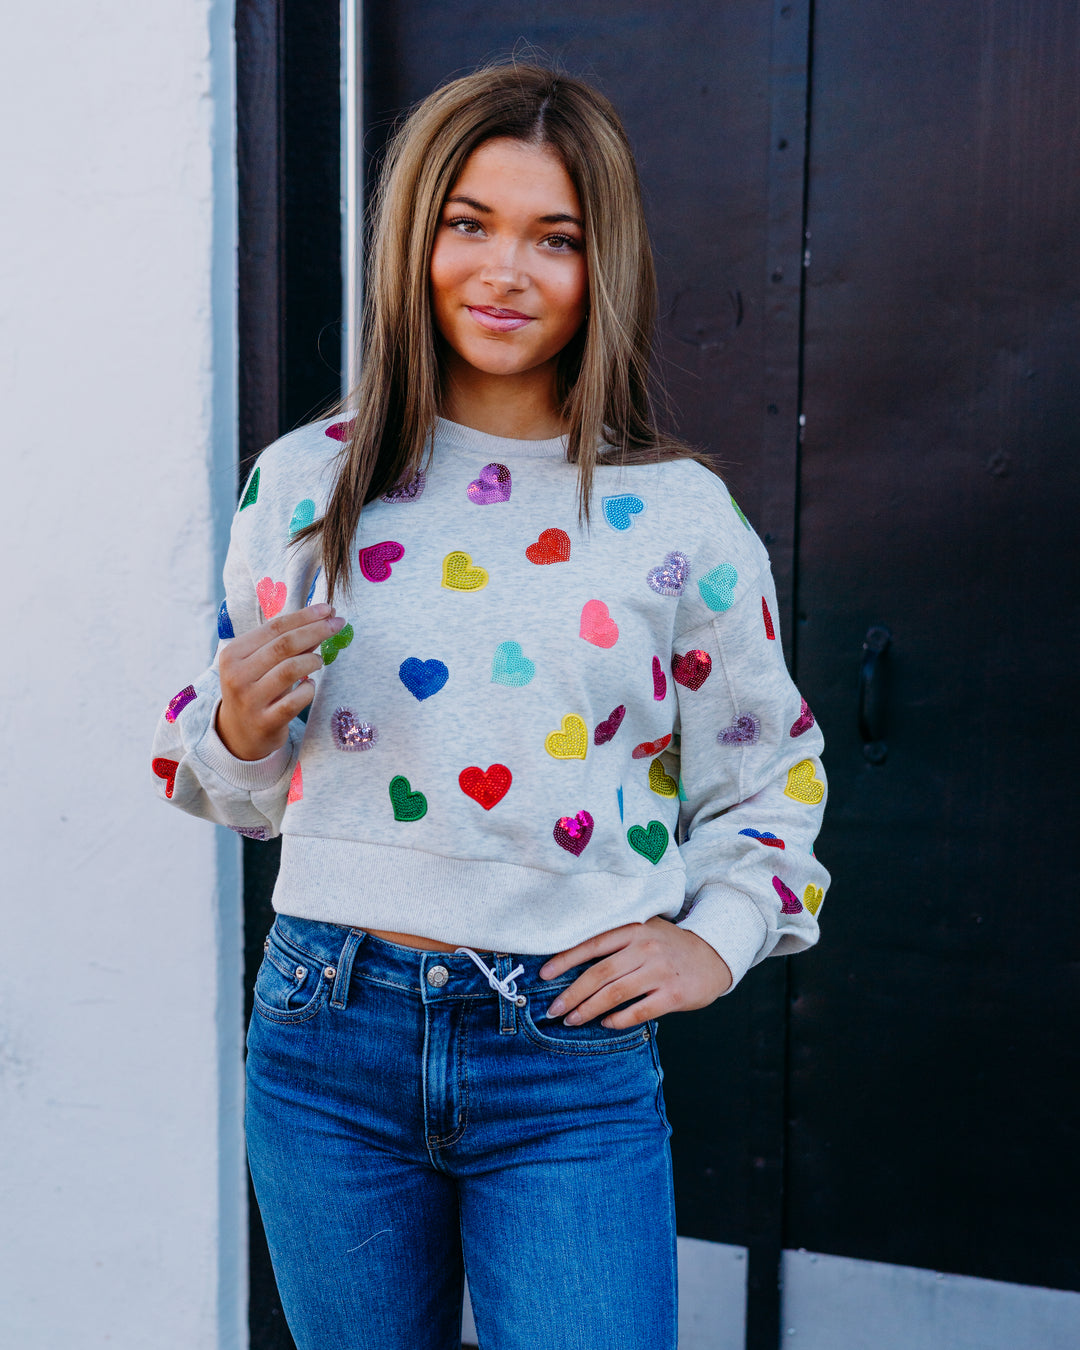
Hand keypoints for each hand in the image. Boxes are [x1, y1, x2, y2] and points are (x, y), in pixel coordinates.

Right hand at [216, 603, 344, 760]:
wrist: (238, 733)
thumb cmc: (254, 688)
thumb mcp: (260, 663)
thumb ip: (286, 643)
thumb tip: (322, 620)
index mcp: (233, 653)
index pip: (274, 627)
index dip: (304, 616)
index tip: (328, 609)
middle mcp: (237, 675)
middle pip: (284, 645)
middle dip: (316, 630)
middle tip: (338, 624)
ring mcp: (249, 700)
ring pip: (290, 670)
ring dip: (312, 660)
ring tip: (319, 660)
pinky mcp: (265, 722)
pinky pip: (295, 701)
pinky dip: (308, 689)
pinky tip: (310, 686)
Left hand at [538, 917, 733, 1028]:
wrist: (713, 956)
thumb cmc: (668, 946)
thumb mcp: (644, 930)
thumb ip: (615, 941)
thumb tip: (571, 962)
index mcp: (634, 928)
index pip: (592, 943)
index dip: (565, 959)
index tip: (544, 974)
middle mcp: (646, 948)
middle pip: (600, 973)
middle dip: (572, 993)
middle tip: (553, 1009)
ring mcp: (661, 971)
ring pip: (615, 994)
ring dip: (588, 1010)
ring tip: (571, 1020)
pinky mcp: (674, 995)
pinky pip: (639, 1012)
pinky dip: (618, 1020)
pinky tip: (605, 1024)